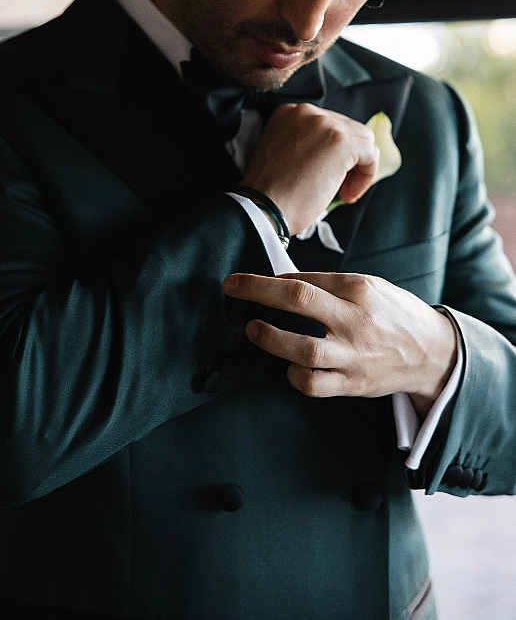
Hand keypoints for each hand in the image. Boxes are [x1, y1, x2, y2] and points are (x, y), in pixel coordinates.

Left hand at [223, 271, 456, 416]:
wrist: (433, 353)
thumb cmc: (395, 313)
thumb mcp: (369, 286)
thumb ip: (330, 284)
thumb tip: (283, 282)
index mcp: (360, 290)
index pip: (305, 279)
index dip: (269, 280)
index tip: (245, 281)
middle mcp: (356, 321)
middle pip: (299, 302)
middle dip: (259, 293)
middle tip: (233, 288)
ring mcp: (353, 356)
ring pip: (303, 350)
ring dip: (270, 339)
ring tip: (253, 329)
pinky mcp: (353, 385)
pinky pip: (314, 385)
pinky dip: (295, 376)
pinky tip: (288, 366)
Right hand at [240, 104, 378, 234]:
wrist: (262, 208)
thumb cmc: (270, 193)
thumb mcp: (282, 155)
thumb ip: (306, 144)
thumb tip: (337, 154)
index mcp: (288, 113)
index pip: (328, 125)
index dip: (333, 154)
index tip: (325, 176)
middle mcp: (306, 112)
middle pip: (348, 130)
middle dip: (348, 160)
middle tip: (338, 188)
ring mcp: (324, 124)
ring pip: (363, 140)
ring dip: (359, 168)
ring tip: (343, 192)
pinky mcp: (341, 142)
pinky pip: (371, 154)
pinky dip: (366, 176)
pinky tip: (348, 195)